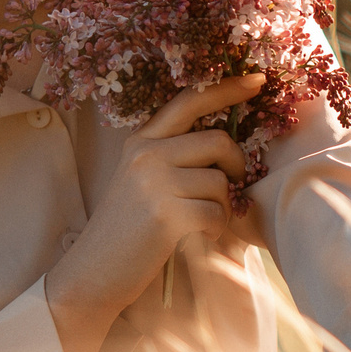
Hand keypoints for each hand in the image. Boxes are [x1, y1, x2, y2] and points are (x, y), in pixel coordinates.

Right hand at [45, 73, 264, 351]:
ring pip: (222, 183)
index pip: (189, 101)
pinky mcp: (166, 215)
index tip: (258, 79)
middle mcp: (146, 154)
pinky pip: (217, 214)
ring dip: (221, 207)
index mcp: (141, 141)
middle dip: (237, 166)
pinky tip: (192, 238)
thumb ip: (176, 155)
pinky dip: (215, 230)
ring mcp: (154, 183)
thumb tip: (229, 143)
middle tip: (234, 186)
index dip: (227, 88)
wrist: (93, 272)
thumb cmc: (129, 229)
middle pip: (219, 142)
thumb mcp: (143, 180)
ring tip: (196, 221)